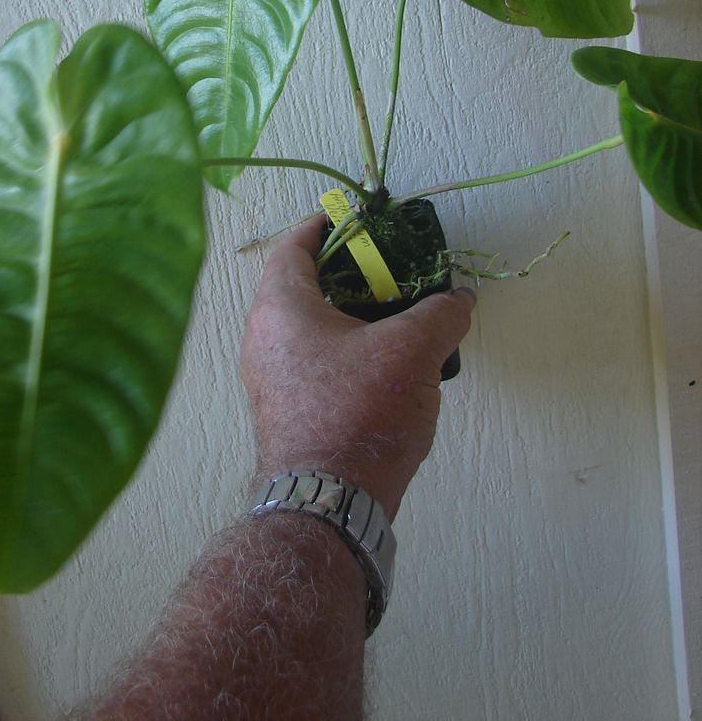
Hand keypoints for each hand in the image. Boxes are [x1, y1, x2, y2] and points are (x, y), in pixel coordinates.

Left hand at [240, 216, 474, 519]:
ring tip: (393, 318)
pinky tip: (383, 366)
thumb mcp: (412, 351)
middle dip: (343, 273)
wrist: (329, 503)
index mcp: (280, 308)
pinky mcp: (283, 412)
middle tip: (385, 269)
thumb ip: (440, 314)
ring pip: (305, 328)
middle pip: (298, 286)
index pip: (291, 246)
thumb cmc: (358, 414)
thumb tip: (459, 299)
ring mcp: (267, 379)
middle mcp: (262, 339)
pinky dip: (342, 352)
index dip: (323, 225)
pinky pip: (309, 363)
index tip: (352, 218)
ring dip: (345, 316)